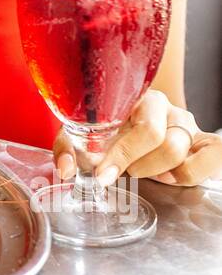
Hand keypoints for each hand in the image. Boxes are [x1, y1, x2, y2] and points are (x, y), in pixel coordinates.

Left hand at [53, 88, 221, 188]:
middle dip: (140, 165)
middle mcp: (166, 109)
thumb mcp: (83, 133)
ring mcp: (187, 125)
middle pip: (165, 141)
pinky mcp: (204, 142)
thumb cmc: (109, 128)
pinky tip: (172, 176)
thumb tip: (66, 170)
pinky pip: (215, 154)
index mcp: (137, 98)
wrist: (133, 122)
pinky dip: (194, 172)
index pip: (141, 126)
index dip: (122, 155)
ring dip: (160, 171)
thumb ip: (69, 149)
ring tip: (146, 170)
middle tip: (126, 171)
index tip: (103, 175)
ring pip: (183, 152)